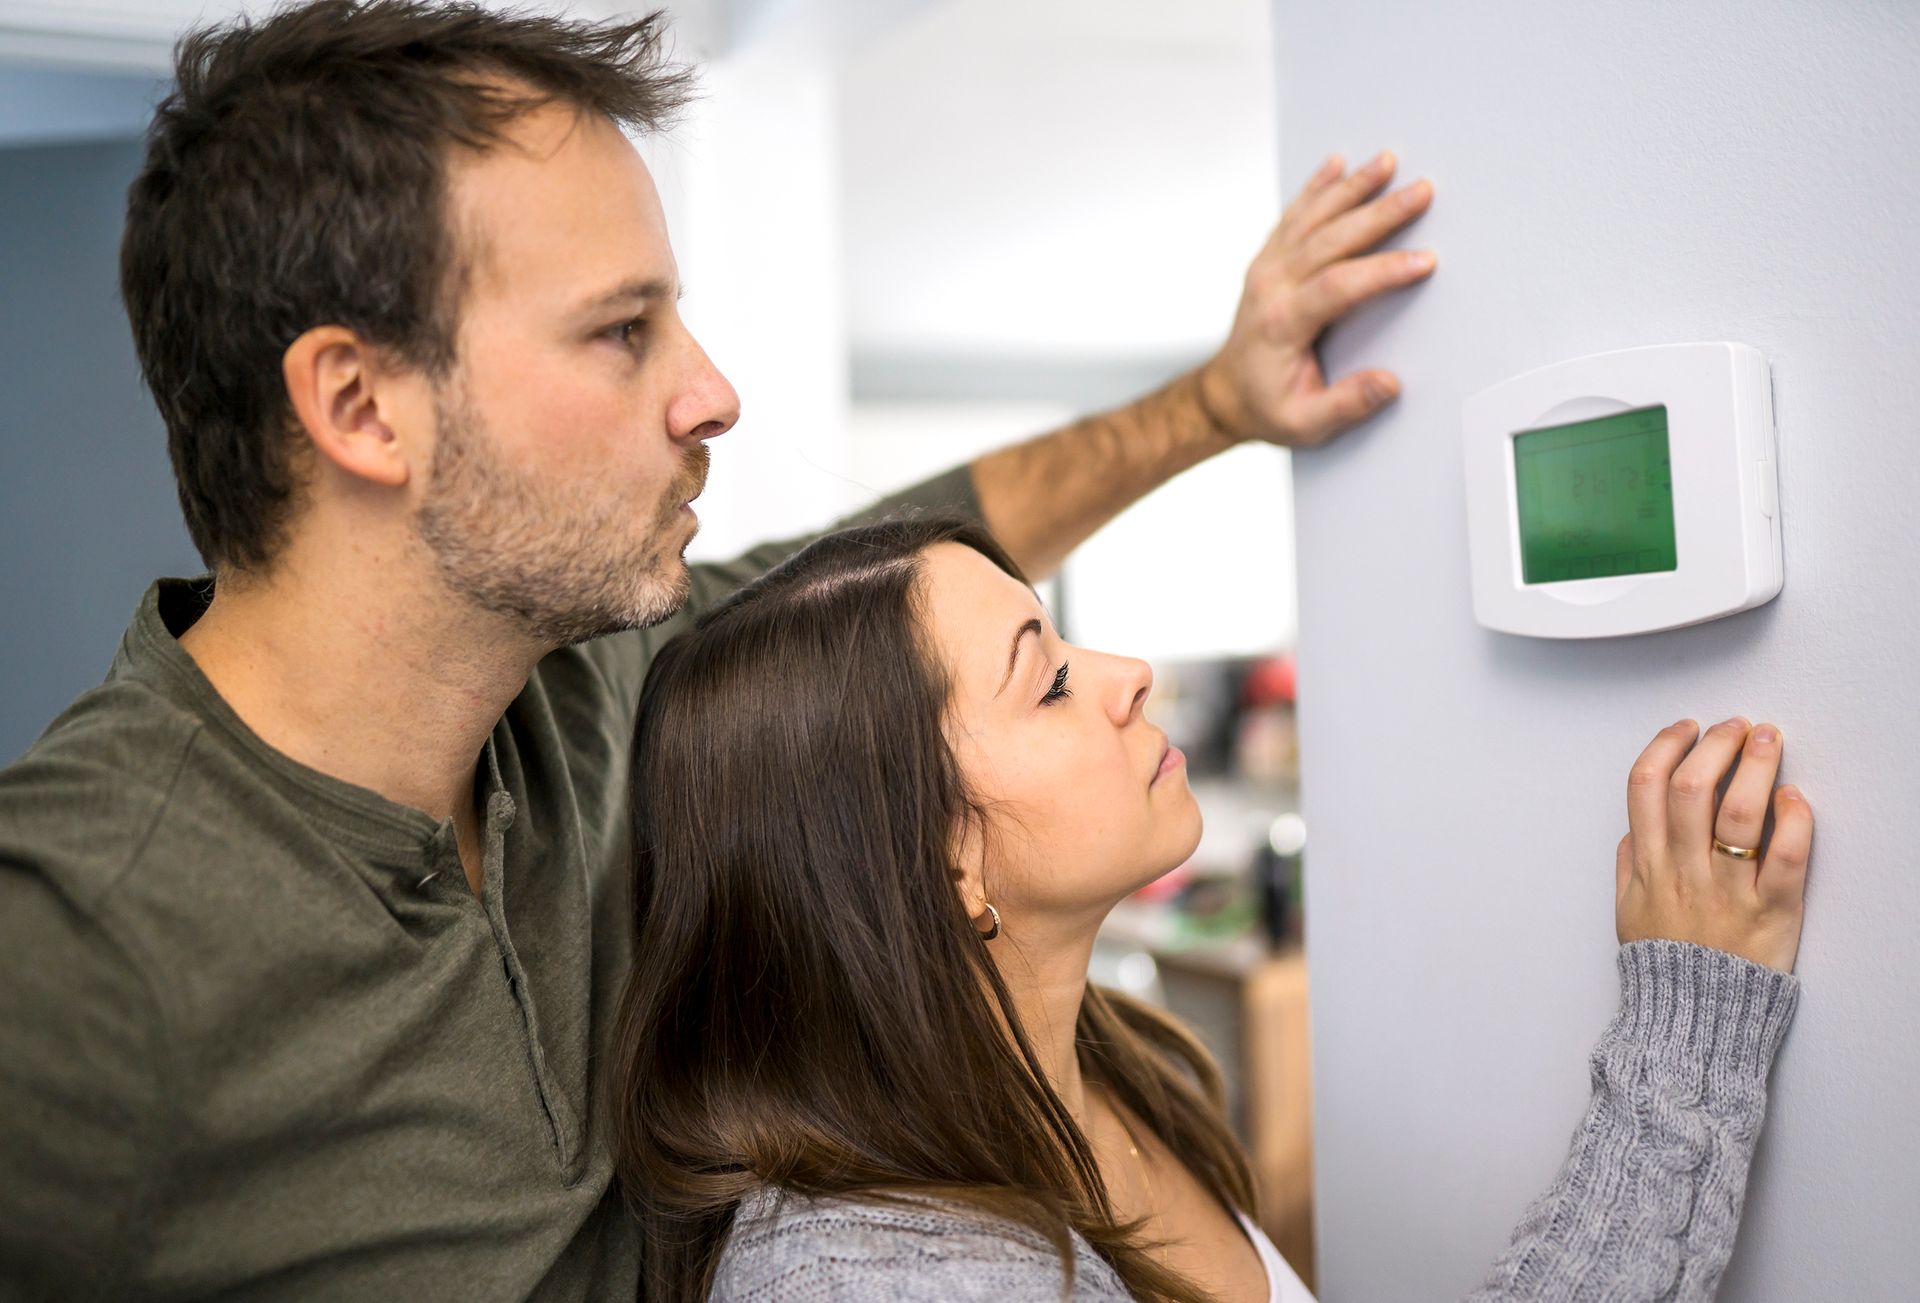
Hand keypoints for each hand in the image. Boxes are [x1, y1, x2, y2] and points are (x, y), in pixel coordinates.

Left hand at [1196, 150, 1435, 448]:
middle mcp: (1271, 286)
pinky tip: (1336, 163)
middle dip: (1380, 213)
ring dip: (1351, 187)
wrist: (1226, 394)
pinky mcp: (1269, 259)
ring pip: (1312, 217)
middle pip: (1330, 239)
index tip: (1423, 260)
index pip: (1338, 286)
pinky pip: (1294, 215)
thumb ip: (1346, 404)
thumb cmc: (1267, 407)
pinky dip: (1316, 187)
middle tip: (1421, 191)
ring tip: (1386, 161)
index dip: (1382, 271)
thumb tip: (1387, 384)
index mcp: (1281, 323)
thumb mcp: (1305, 423)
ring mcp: (1267, 267)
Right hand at [1616, 718, 1813, 972]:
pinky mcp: (1771, 913)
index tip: (1688, 729)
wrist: (1692, 1026)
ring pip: (1737, 813)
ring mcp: (1726, 891)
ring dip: (1755, 765)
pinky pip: (1784, 859)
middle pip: (1692, 786)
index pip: (1645, 786)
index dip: (1666, 746)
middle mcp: (1682, 870)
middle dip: (1715, 744)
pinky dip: (1791, 821)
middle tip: (1737, 726)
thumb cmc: (1665, 969)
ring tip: (1767, 740)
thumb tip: (1633, 830)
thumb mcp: (1627, 913)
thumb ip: (1627, 867)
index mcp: (1646, 865)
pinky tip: (1793, 799)